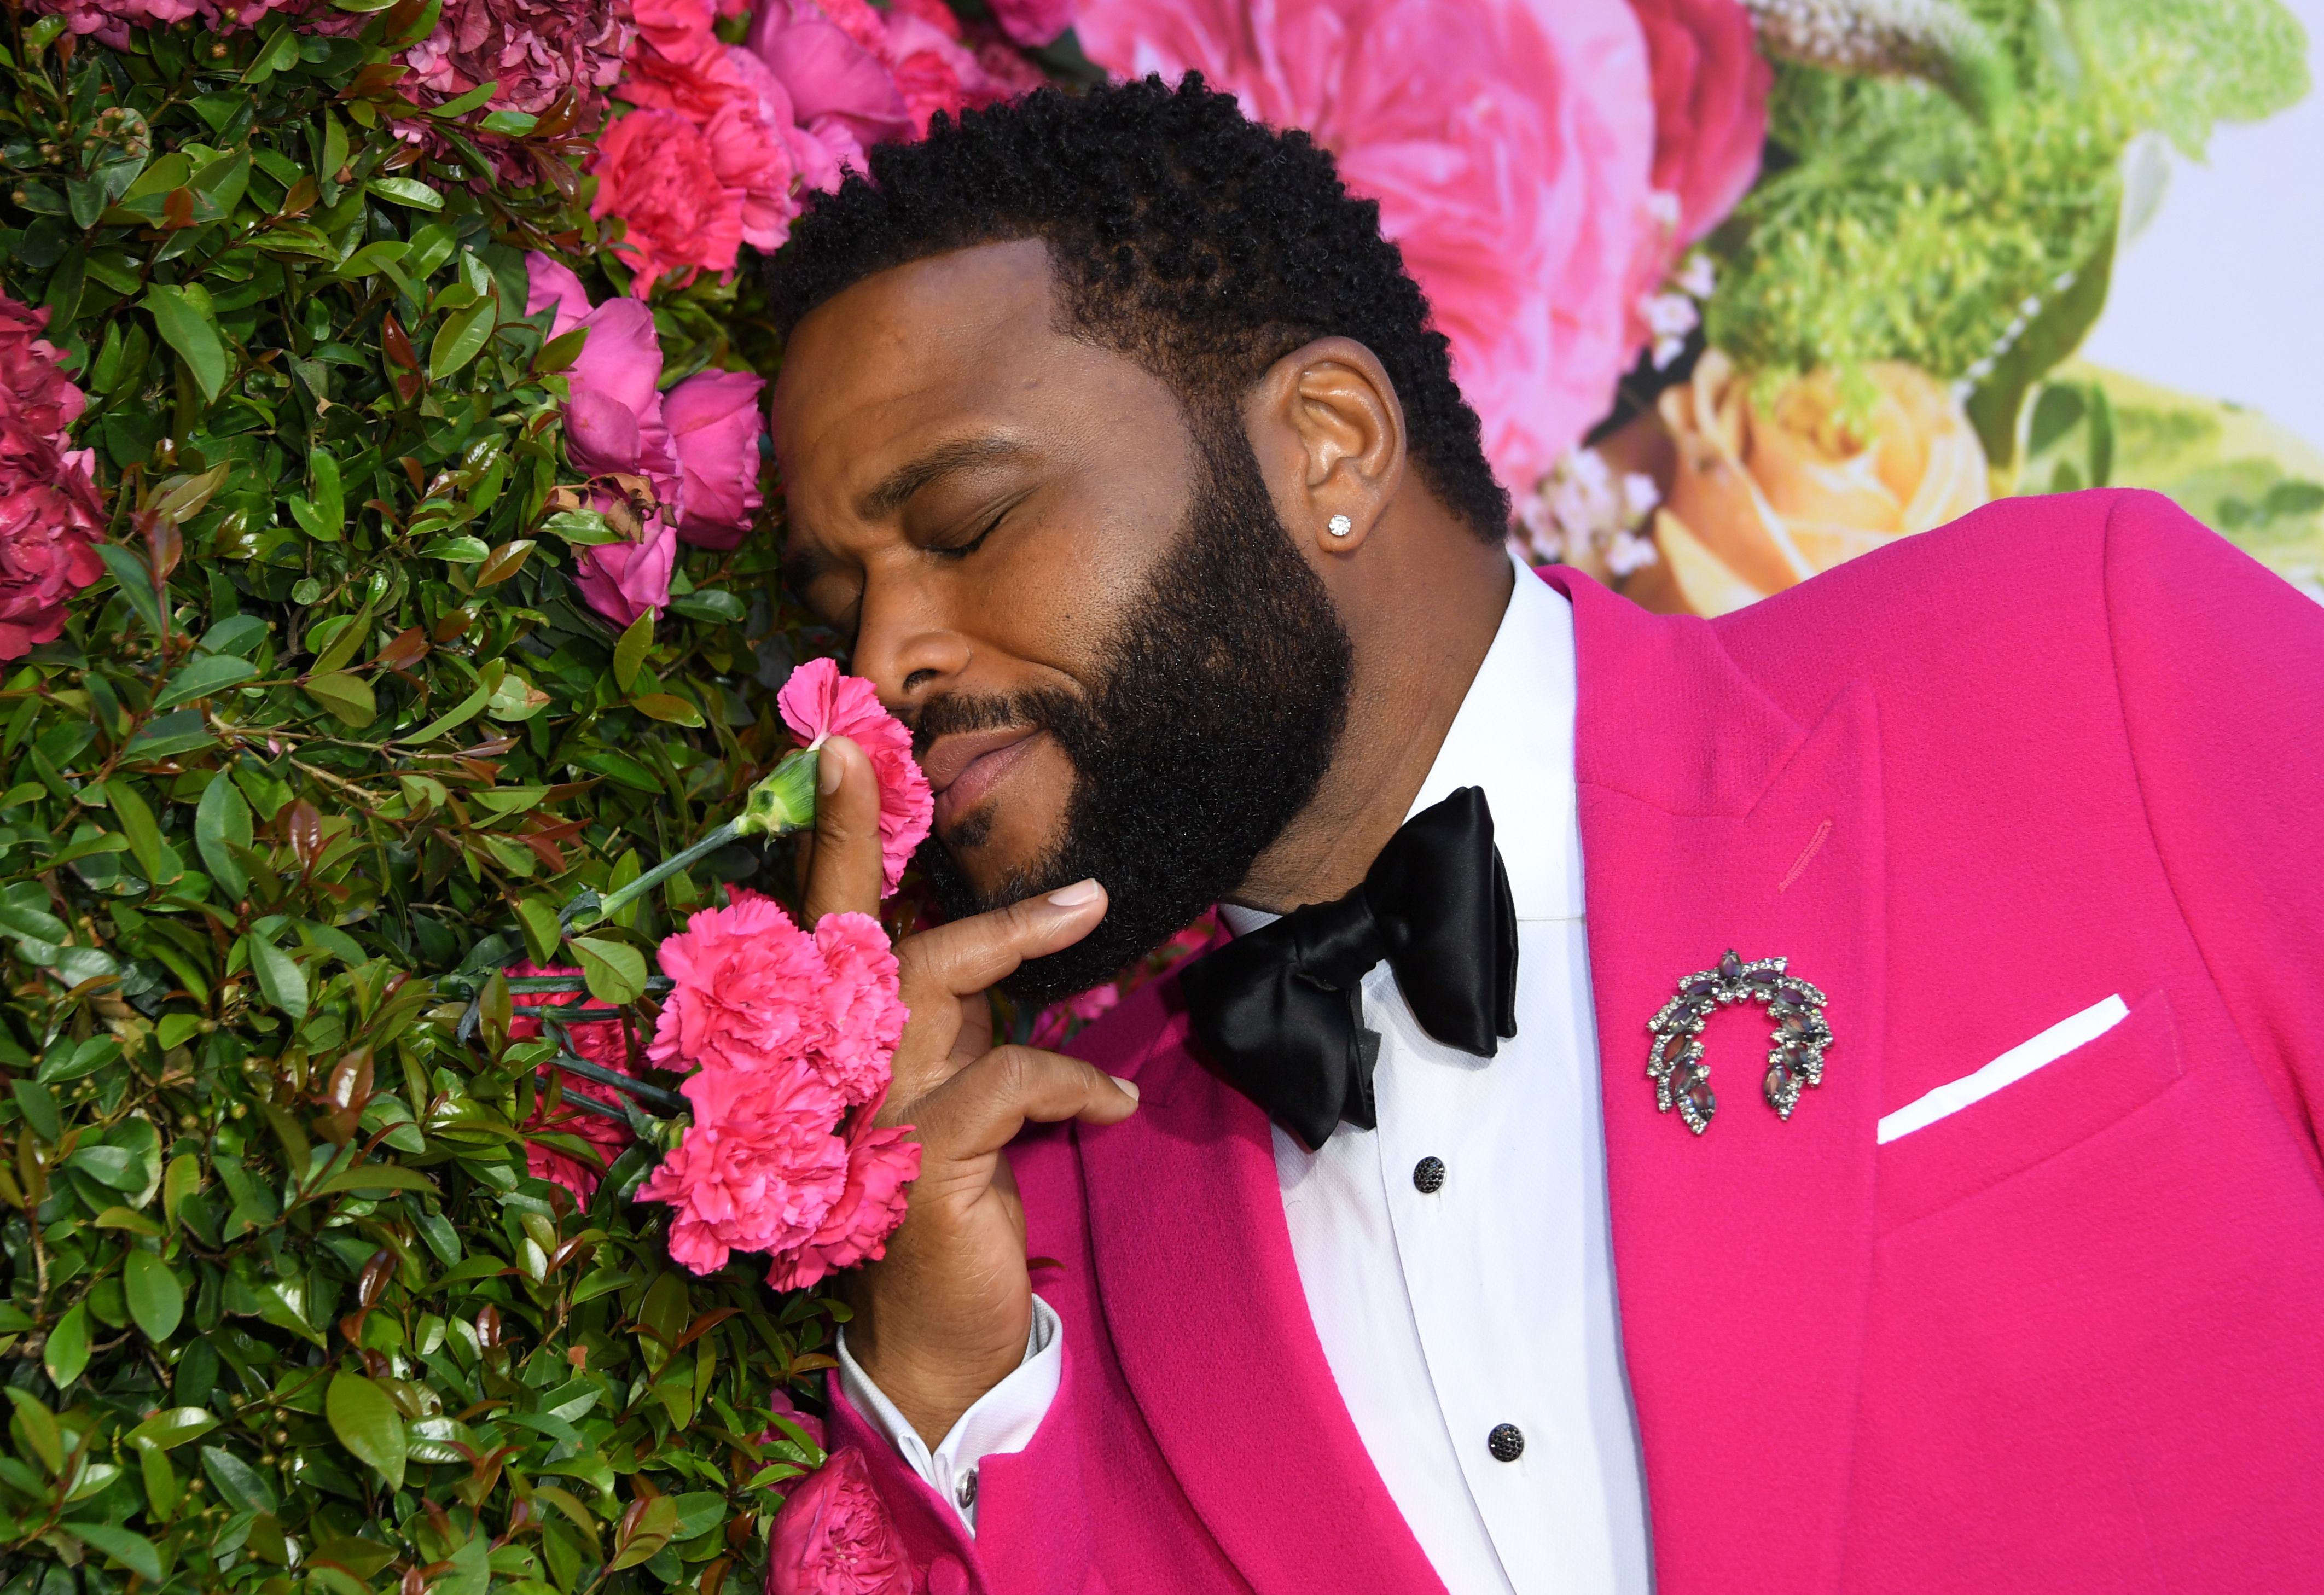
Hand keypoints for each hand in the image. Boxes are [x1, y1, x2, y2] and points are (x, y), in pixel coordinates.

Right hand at [800, 736, 1139, 1445]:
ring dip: (1019, 934)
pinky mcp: (921, 1160)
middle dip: (909, 846)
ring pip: (936, 979)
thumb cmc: (950, 1192)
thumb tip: (1008, 937)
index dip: (834, 831)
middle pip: (870, 928)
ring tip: (1093, 907)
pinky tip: (1113, 1105)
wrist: (942, 1329)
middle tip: (973, 777)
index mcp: (846, 1037)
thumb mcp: (954, 1085)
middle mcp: (841, 1063)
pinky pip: (1006, 1077)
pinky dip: (1071, 1077)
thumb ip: (960, 1016)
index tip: (843, 743)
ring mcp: (872, 1110)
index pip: (830, 918)